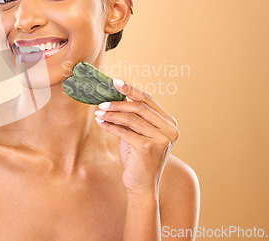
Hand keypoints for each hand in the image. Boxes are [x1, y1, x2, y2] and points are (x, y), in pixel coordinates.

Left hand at [95, 78, 179, 194]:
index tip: (115, 82)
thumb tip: (118, 94)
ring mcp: (161, 139)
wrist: (141, 185)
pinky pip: (124, 131)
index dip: (131, 90)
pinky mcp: (148, 148)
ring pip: (131, 118)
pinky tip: (101, 123)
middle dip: (118, 103)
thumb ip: (131, 115)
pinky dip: (110, 126)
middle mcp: (170, 130)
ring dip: (112, 114)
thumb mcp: (135, 133)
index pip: (149, 101)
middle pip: (140, 107)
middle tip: (101, 102)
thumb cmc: (137, 158)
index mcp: (170, 123)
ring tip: (98, 112)